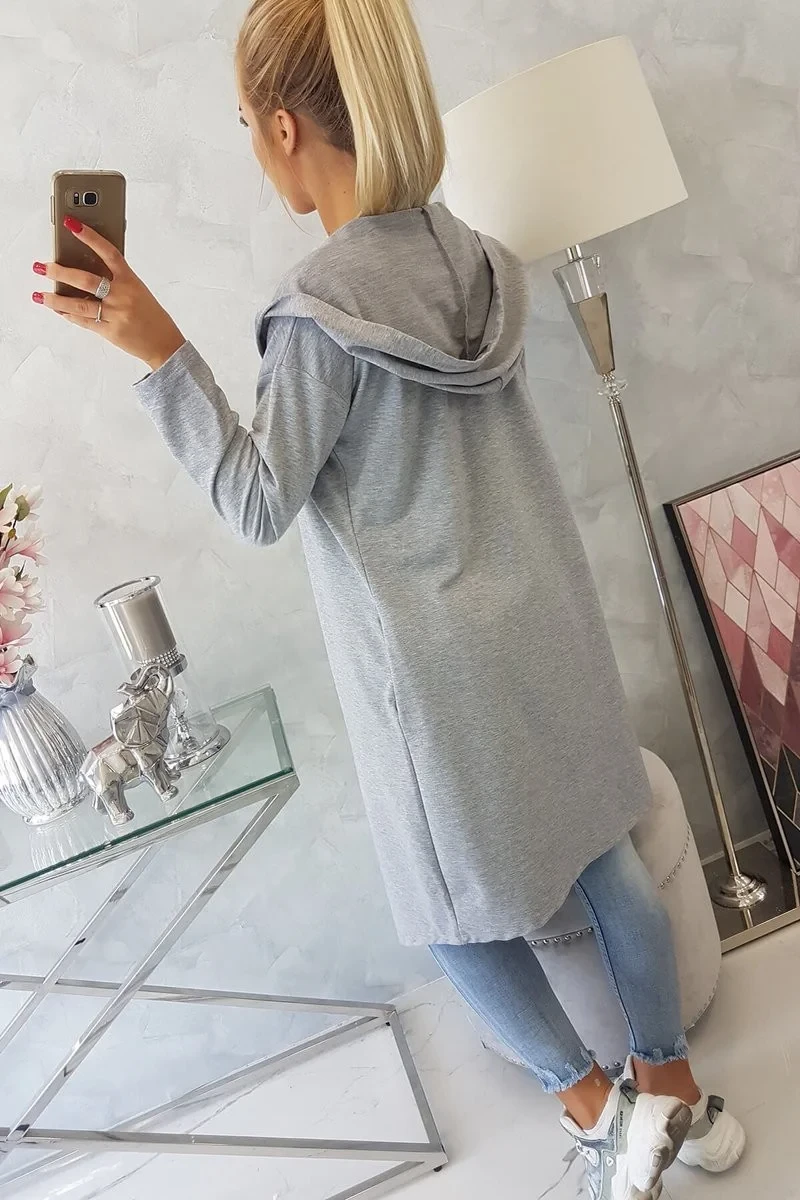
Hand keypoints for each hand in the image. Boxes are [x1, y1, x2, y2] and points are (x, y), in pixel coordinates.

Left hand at [32, 217, 185, 371]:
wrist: (164, 343)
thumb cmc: (151, 315)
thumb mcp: (137, 291)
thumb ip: (116, 280)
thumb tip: (86, 268)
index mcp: (130, 280)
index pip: (108, 252)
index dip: (90, 236)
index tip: (70, 224)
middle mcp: (122, 296)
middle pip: (86, 280)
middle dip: (60, 272)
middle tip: (42, 267)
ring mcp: (115, 315)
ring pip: (79, 304)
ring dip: (56, 299)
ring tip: (40, 295)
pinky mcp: (110, 332)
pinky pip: (84, 322)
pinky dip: (69, 315)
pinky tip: (58, 309)